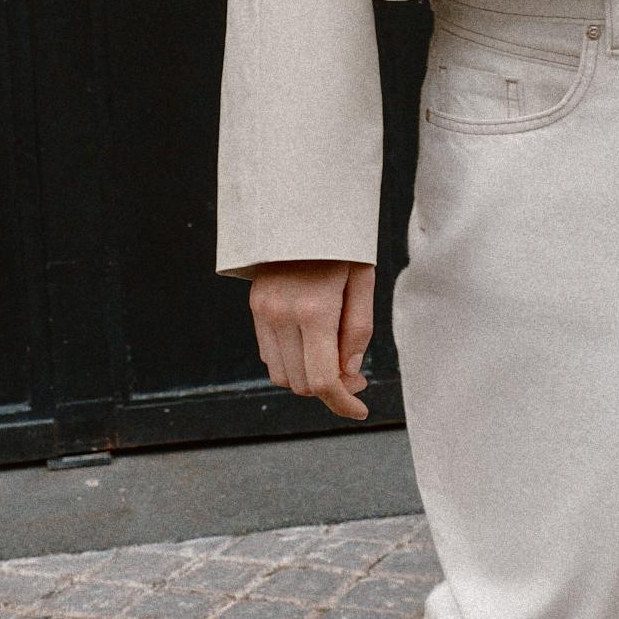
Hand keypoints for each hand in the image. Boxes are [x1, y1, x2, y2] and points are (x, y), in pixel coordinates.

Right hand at [248, 259, 377, 422]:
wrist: (299, 208)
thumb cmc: (340, 244)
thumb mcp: (362, 282)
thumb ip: (357, 331)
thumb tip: (349, 372)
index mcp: (314, 310)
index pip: (322, 380)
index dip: (342, 404)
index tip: (360, 411)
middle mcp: (282, 315)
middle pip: (301, 384)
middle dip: (331, 391)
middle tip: (355, 377)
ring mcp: (264, 313)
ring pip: (282, 375)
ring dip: (309, 380)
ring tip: (335, 361)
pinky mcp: (255, 309)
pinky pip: (270, 355)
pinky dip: (292, 363)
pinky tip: (312, 347)